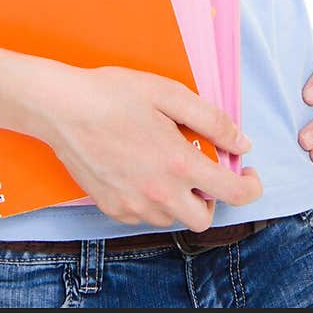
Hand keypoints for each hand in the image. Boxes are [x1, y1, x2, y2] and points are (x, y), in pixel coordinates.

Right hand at [39, 63, 263, 231]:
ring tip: (165, 164)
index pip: (232, 193)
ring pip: (173, 218)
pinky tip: (141, 171)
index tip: (248, 175)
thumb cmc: (113, 94)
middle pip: (204, 217)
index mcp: (178, 163)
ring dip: (180, 198)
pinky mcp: (113, 209)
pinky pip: (145, 216)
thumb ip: (212, 120)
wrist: (62, 108)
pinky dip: (152, 201)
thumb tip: (242, 143)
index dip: (250, 186)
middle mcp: (159, 193)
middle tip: (202, 170)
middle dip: (212, 197)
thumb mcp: (168, 94)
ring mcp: (134, 205)